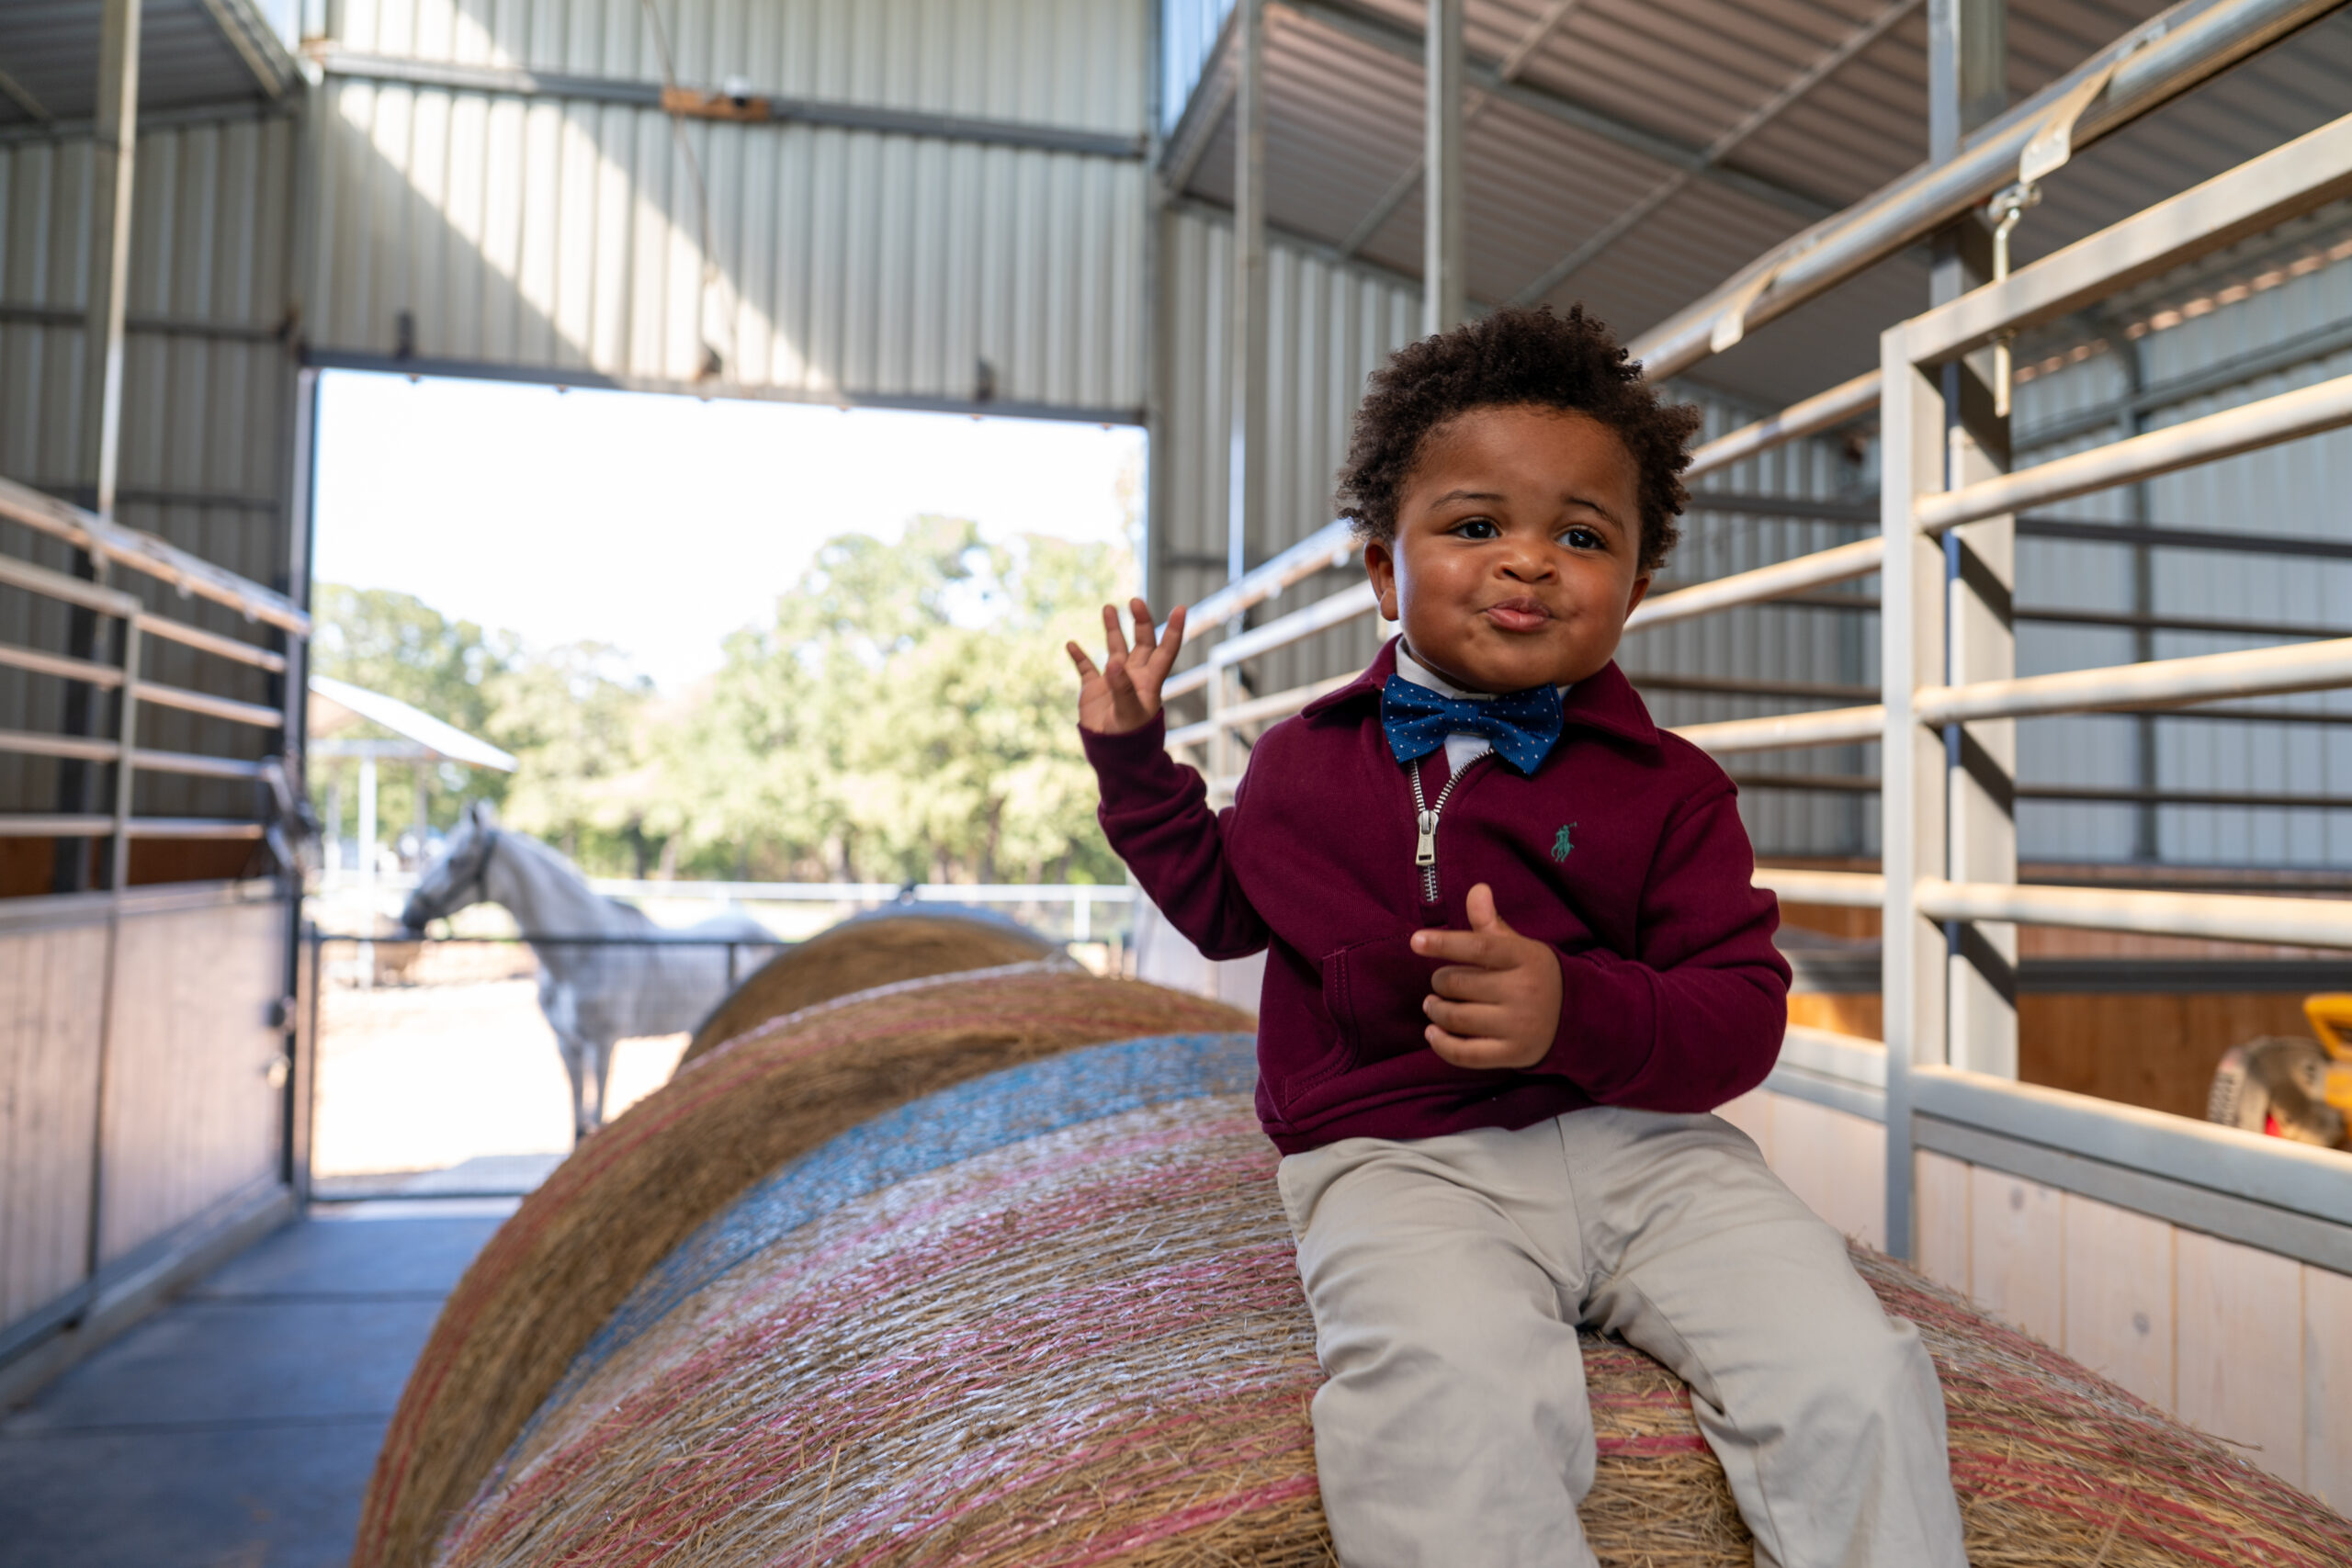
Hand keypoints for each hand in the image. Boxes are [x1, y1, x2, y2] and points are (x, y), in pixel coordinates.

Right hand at [1067, 598, 1187, 734]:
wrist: (1111, 758)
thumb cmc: (1129, 739)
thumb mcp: (1129, 713)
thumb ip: (1123, 688)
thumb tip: (1113, 663)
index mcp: (1150, 680)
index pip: (1166, 650)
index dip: (1174, 630)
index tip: (1181, 608)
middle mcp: (1134, 676)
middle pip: (1142, 642)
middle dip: (1140, 621)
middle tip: (1135, 601)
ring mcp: (1114, 681)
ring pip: (1115, 648)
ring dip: (1112, 628)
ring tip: (1109, 607)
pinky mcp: (1094, 689)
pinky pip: (1086, 668)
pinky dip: (1079, 656)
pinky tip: (1071, 645)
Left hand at [1411, 884, 1562, 1069]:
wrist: (1577, 1018)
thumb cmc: (1535, 976)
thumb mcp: (1519, 947)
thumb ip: (1491, 923)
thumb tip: (1477, 889)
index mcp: (1525, 958)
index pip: (1479, 947)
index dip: (1444, 943)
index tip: (1415, 941)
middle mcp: (1524, 991)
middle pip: (1460, 984)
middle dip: (1439, 982)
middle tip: (1439, 982)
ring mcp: (1519, 1026)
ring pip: (1457, 1018)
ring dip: (1436, 1010)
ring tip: (1432, 1005)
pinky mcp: (1513, 1054)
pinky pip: (1466, 1053)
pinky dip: (1441, 1044)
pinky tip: (1432, 1033)